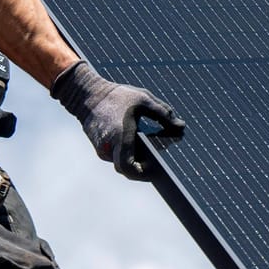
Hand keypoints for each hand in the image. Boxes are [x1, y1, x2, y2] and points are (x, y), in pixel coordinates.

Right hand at [51, 61, 185, 178]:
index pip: (128, 167)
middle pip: (127, 169)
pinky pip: (116, 156)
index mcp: (120, 136)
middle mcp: (108, 147)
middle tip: (157, 159)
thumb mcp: (144, 99)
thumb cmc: (117, 96)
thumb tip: (181, 127)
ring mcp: (101, 149)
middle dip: (143, 167)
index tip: (156, 170)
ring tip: (151, 148)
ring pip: (122, 163)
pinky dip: (127, 153)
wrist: (88, 94)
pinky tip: (138, 142)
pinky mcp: (99, 147)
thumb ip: (164, 114)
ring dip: (136, 159)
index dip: (142, 174)